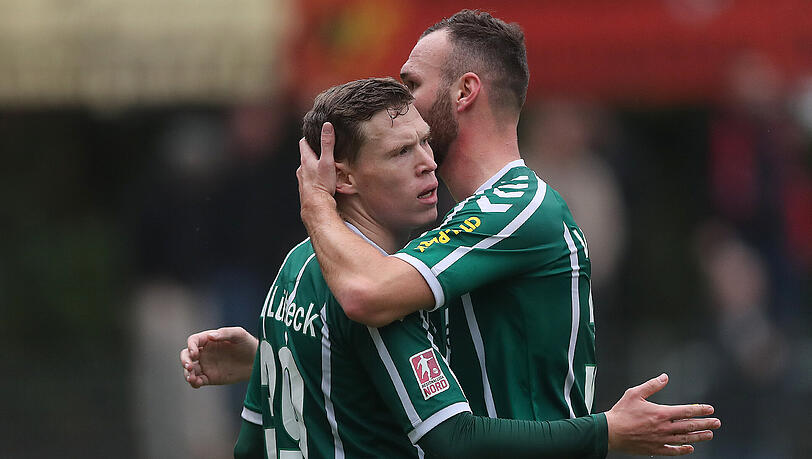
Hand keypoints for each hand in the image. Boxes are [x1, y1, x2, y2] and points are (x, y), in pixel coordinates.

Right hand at [179, 327, 257, 387]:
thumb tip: (210, 336)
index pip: (193, 341)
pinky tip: (197, 382)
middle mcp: (205, 352)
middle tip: (189, 366)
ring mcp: (206, 365)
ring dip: (187, 373)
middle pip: (186, 355)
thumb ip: (225, 333)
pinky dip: (194, 382)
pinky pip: (197, 380)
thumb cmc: (248, 344)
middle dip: (184, 360)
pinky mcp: (210, 377)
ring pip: (190, 369)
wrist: (256, 361)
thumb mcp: (239, 334)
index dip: (190, 346)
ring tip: (192, 378)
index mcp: (209, 340)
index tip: (195, 353)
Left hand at [297, 122, 337, 223]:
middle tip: (323, 149)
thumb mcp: (327, 161)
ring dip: (314, 166)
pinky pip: (309, 179)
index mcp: (306, 159)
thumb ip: (327, 143)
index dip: (309, 137)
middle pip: (305, 156)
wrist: (316, 206)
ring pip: (307, 168)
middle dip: (313, 152)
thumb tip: (327, 126)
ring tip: (325, 165)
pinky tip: (322, 180)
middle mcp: (301, 169)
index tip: (315, 134)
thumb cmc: (322, 184)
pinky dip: (314, 176)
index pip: (303, 142)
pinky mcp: (305, 189)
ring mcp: (302, 180)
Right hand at [604, 373, 720, 455]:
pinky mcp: (655, 448)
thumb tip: (664, 378)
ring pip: (685, 439)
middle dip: (705, 424)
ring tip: (709, 435)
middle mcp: (664, 427)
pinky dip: (683, 450)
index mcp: (661, 413)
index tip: (709, 409)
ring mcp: (661, 439)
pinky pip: (673, 451)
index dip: (700, 410)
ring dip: (698, 436)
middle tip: (716, 423)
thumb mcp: (634, 393)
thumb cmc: (621, 413)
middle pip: (690, 426)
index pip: (686, 411)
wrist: (610, 432)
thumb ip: (652, 385)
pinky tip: (690, 448)